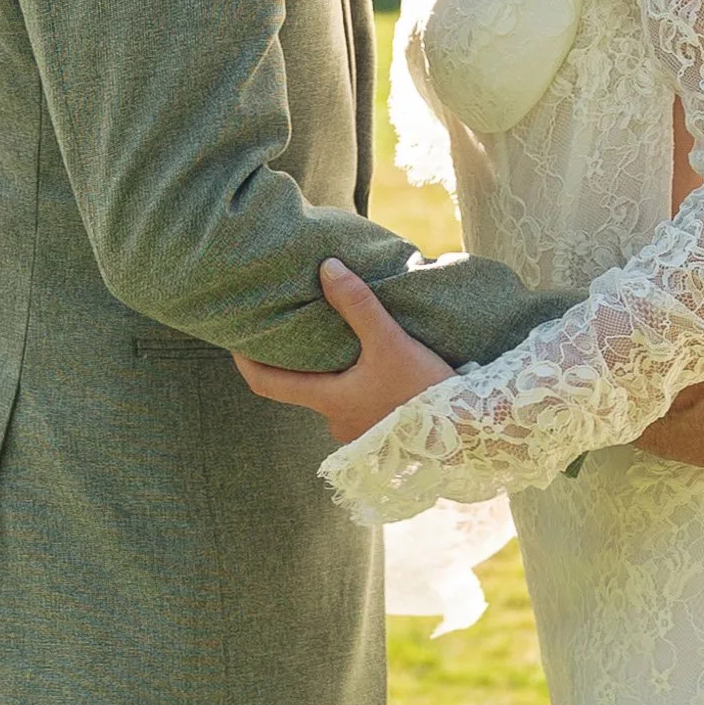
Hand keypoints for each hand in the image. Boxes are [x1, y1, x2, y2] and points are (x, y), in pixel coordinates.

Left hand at [232, 259, 452, 444]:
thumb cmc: (424, 392)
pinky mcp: (386, 436)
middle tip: (298, 328)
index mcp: (329, 400)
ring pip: (336, 397)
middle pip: (304, 388)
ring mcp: (361, 434)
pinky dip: (360, 385)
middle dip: (301, 361)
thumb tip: (326, 268)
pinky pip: (361, 406)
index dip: (245, 361)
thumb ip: (358, 305)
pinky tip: (379, 367)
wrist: (470, 436)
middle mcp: (337, 422)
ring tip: (346, 342)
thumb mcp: (390, 341)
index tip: (233, 340)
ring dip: (337, 373)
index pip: (267, 384)